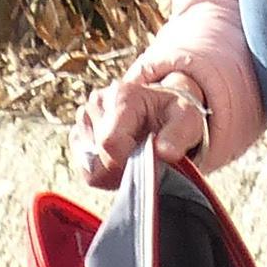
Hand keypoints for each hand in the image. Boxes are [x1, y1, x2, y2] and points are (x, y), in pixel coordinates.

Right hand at [73, 68, 207, 187]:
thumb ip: (179, 135)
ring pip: (88, 162)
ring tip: (134, 155)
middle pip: (97, 154)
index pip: (109, 142)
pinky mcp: (79, 134)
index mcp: (123, 95)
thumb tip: (163, 152)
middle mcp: (98, 102)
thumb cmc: (175, 115)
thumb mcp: (188, 120)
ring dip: (111, 169)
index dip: (126, 162)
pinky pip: (83, 167)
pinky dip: (102, 170)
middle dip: (120, 166)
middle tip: (144, 158)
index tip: (145, 163)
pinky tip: (121, 159)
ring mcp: (85, 117)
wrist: (162, 113)